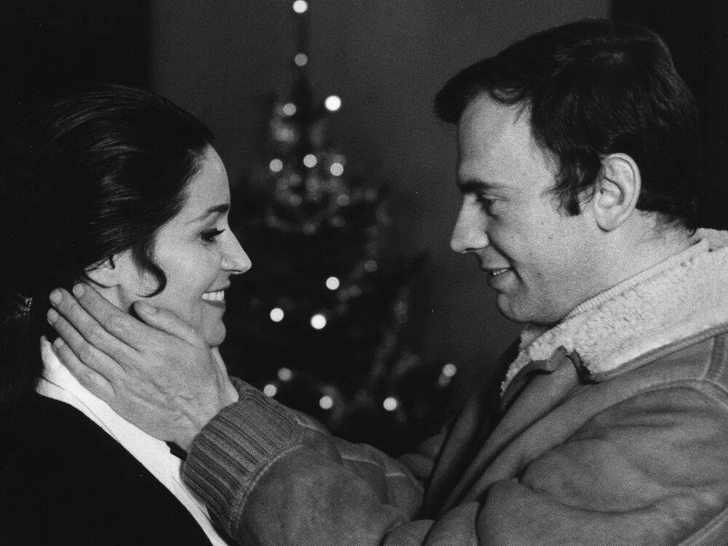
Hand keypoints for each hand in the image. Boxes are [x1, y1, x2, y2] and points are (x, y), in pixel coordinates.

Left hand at [47, 284, 238, 449]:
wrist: (203, 417)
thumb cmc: (201, 376)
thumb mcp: (196, 340)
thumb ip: (167, 320)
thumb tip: (139, 306)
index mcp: (154, 346)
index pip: (115, 319)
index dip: (93, 303)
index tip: (80, 289)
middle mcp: (135, 363)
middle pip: (95, 332)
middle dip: (72, 311)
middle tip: (57, 295)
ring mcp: (123, 383)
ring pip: (86, 353)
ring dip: (66, 331)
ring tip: (54, 314)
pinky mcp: (117, 400)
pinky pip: (86, 378)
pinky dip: (69, 361)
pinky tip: (59, 346)